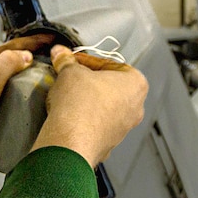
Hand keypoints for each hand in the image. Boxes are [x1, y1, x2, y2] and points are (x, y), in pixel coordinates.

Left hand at [0, 4, 52, 165]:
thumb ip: (7, 65)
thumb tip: (27, 54)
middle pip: (4, 47)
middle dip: (26, 41)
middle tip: (49, 41)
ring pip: (9, 67)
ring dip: (26, 62)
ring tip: (48, 61)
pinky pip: (9, 85)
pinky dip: (23, 82)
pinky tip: (36, 86)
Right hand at [32, 45, 147, 167]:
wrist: (71, 141)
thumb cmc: (80, 105)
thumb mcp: (70, 72)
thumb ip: (67, 61)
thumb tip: (61, 54)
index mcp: (136, 83)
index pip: (110, 63)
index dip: (87, 60)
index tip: (72, 61)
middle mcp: (136, 107)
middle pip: (109, 86)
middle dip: (88, 81)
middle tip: (69, 77)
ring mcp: (123, 128)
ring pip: (104, 107)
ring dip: (86, 100)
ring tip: (66, 96)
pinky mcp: (108, 143)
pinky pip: (96, 125)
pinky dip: (84, 119)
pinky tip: (68, 115)